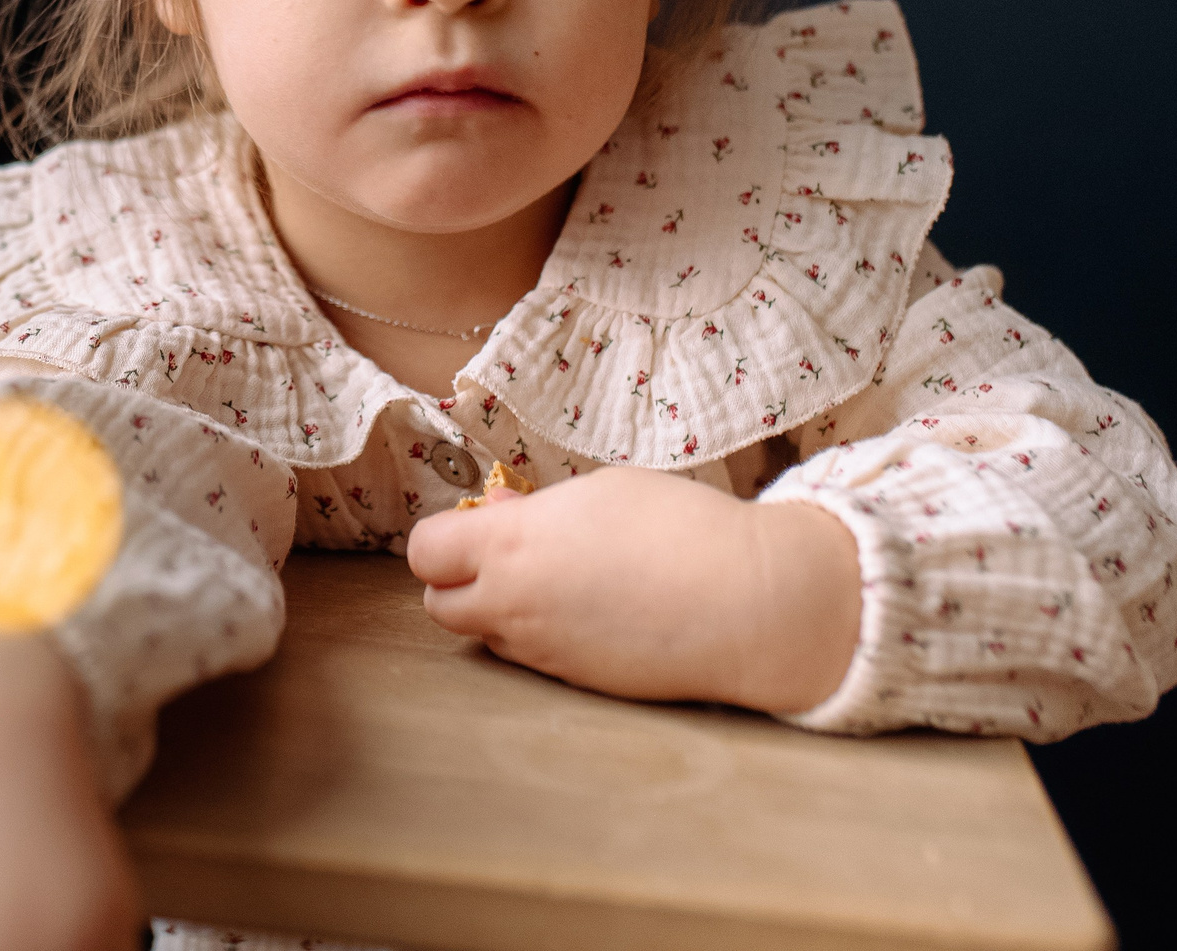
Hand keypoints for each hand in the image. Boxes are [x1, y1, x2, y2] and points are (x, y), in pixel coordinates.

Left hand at [404, 467, 861, 711]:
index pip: (425, 551)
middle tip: (506, 555)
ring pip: (485, 635)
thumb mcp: (603, 492)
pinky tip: (592, 612)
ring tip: (560, 580)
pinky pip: (533, 659)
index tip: (478, 523)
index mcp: (512, 546)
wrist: (752, 605)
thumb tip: (496, 514)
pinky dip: (542, 636)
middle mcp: (514, 606)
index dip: (445, 536)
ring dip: (499, 609)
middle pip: (438, 604)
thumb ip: (535, 510)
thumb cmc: (682, 529)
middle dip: (458, 580)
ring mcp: (544, 653)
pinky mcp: (576, 685)